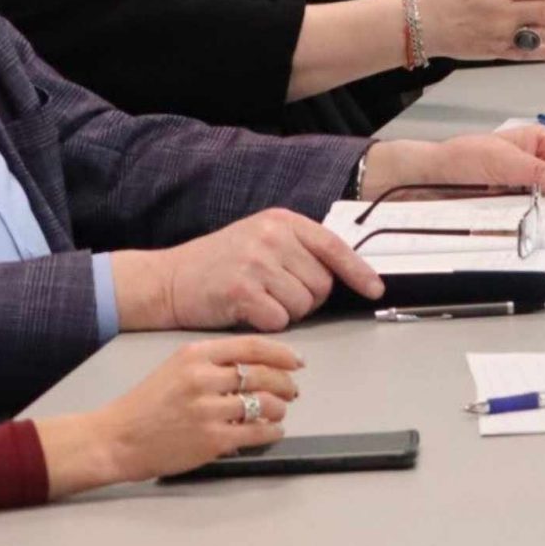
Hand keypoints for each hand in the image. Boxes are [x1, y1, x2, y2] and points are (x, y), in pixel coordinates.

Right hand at [41, 336, 304, 495]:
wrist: (115, 438)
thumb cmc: (144, 405)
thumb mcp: (176, 368)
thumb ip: (213, 363)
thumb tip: (257, 367)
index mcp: (195, 355)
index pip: (252, 347)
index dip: (282, 353)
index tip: (297, 361)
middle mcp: (203, 378)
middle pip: (264, 375)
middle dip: (286, 384)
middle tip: (292, 390)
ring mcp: (208, 410)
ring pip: (264, 404)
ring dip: (280, 409)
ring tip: (278, 412)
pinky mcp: (211, 439)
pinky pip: (256, 432)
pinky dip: (271, 431)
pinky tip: (272, 430)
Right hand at [119, 208, 382, 331]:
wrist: (170, 280)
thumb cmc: (219, 264)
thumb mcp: (261, 240)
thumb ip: (298, 249)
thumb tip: (344, 273)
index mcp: (282, 221)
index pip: (334, 246)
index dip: (358, 272)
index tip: (374, 289)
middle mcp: (271, 236)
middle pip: (322, 284)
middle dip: (308, 299)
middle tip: (278, 296)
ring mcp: (256, 261)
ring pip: (303, 305)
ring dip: (287, 313)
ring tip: (261, 301)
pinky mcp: (242, 289)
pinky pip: (280, 320)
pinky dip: (269, 324)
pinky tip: (249, 312)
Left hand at [363, 129, 544, 212]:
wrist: (427, 179)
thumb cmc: (461, 158)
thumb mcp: (504, 160)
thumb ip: (540, 172)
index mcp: (539, 142)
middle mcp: (535, 164)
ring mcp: (525, 186)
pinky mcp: (513, 206)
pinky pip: (533, 216)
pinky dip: (537, 225)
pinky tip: (537, 230)